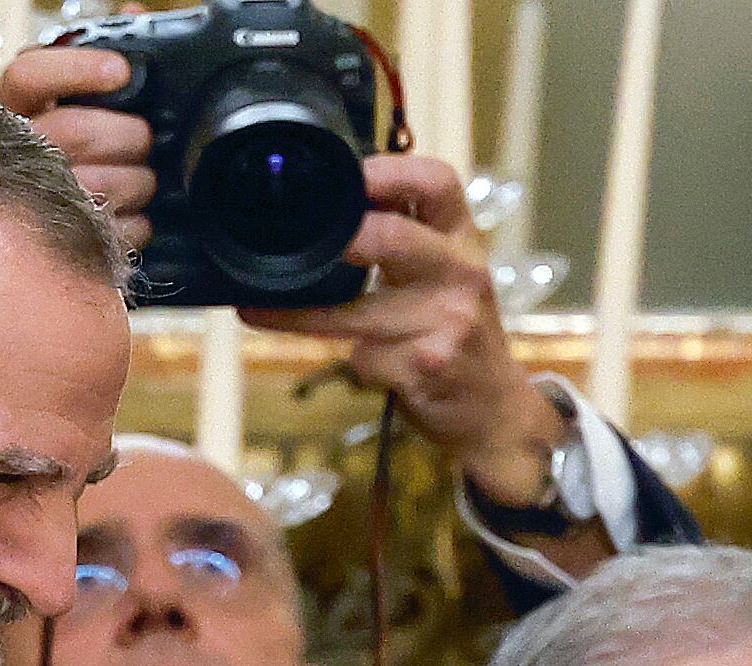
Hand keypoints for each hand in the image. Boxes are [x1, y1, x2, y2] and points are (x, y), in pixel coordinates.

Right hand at [0, 44, 154, 248]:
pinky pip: (108, 232)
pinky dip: (135, 225)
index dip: (77, 70)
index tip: (121, 71)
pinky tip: (135, 216)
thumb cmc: (58, 154)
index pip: (29, 76)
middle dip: (125, 136)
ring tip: (142, 180)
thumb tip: (133, 13)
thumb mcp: (65, 100)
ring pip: (95, 185)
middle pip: (75, 132)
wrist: (28, 234)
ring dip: (136, 183)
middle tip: (143, 139)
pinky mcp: (57, 244)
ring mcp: (30, 200)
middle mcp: (11, 150)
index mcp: (11, 107)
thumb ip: (92, 60)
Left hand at [244, 154, 574, 506]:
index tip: (348, 174)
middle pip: (393, 237)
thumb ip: (405, 234)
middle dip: (343, 237)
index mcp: (462, 238)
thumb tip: (334, 201)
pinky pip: (363, 356)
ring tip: (256, 308)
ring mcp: (447, 321)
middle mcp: (461, 272)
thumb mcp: (447, 272)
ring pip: (356, 310)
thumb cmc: (457, 331)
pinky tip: (358, 363)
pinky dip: (350, 361)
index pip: (437, 182)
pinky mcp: (427, 366)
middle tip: (304, 238)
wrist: (495, 410)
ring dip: (301, 313)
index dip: (389, 170)